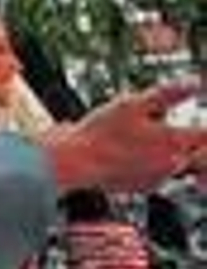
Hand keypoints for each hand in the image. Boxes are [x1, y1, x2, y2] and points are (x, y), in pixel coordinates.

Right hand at [46, 82, 206, 193]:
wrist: (75, 163)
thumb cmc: (101, 133)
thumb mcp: (132, 103)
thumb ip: (167, 93)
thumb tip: (193, 82)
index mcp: (174, 142)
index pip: (205, 135)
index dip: (202, 127)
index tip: (196, 121)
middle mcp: (172, 164)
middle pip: (193, 149)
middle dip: (183, 135)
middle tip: (160, 122)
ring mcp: (158, 178)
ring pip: (174, 160)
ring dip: (165, 149)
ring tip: (137, 136)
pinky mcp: (143, 187)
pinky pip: (155, 172)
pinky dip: (148, 162)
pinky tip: (127, 151)